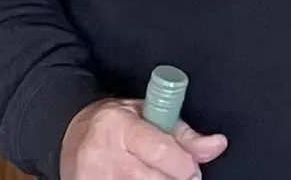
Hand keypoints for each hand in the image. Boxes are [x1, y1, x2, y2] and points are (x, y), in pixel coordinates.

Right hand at [60, 98, 226, 179]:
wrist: (73, 135)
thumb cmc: (118, 123)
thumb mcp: (151, 116)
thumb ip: (185, 135)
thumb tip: (218, 145)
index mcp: (121, 126)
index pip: (160, 150)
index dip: (184, 165)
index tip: (193, 170)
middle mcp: (104, 154)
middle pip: (153, 179)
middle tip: (180, 175)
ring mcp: (93, 178)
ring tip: (159, 175)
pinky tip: (143, 179)